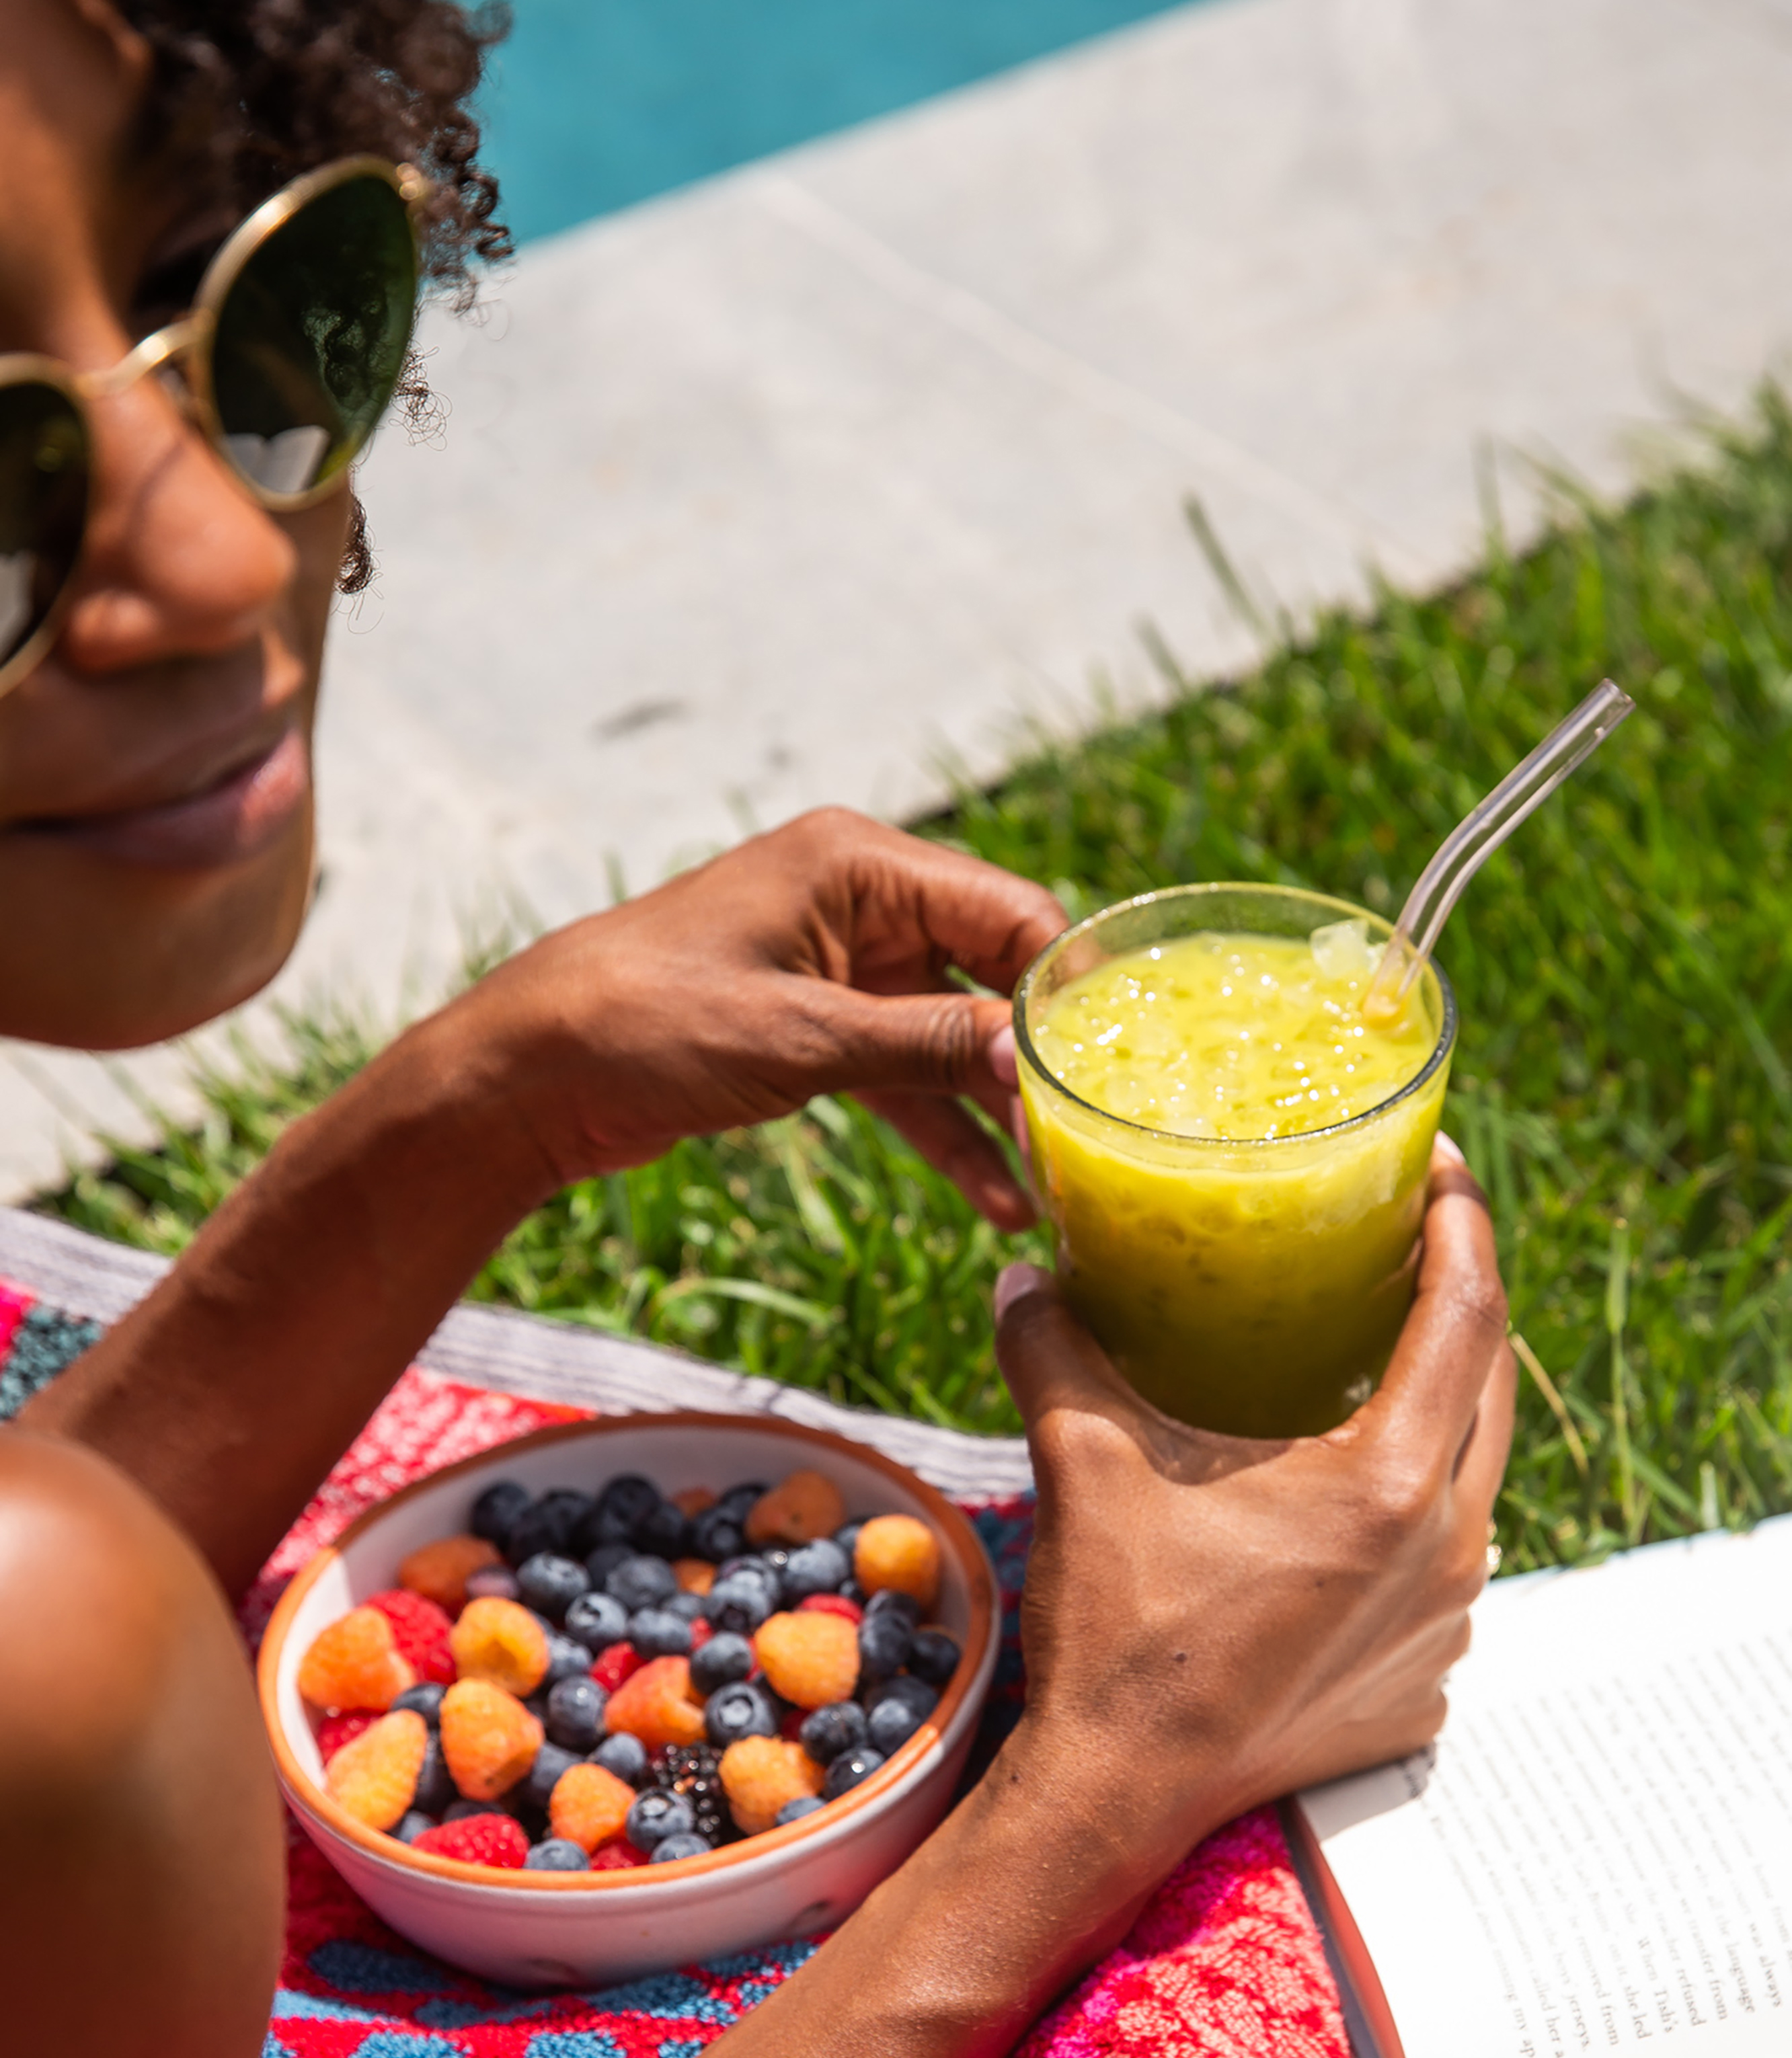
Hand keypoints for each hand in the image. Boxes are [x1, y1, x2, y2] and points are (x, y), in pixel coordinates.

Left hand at [466, 808, 1066, 1227]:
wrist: (529, 1072)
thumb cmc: (646, 1022)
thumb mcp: (801, 1038)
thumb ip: (926, 1045)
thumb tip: (1034, 1058)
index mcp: (860, 863)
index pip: (1009, 911)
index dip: (1062, 987)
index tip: (1107, 1065)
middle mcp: (861, 903)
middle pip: (991, 972)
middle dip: (1036, 1055)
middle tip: (1091, 1137)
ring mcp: (841, 969)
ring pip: (952, 1036)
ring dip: (995, 1109)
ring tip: (1055, 1184)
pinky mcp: (817, 1031)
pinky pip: (905, 1077)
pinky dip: (942, 1129)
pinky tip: (992, 1194)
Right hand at [995, 1138, 1514, 1840]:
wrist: (1116, 1799)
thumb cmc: (1115, 1635)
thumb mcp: (1085, 1468)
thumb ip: (1057, 1352)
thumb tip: (1019, 1277)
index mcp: (1394, 1487)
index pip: (1469, 1316)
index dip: (1462, 1224)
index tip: (1442, 1166)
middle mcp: (1450, 1555)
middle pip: (1490, 1387)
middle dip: (1457, 1303)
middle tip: (1404, 1241)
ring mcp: (1445, 1628)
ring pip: (1469, 1482)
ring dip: (1432, 1412)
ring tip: (1369, 1360)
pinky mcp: (1420, 1683)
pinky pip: (1440, 1570)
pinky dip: (1407, 1514)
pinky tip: (1341, 1495)